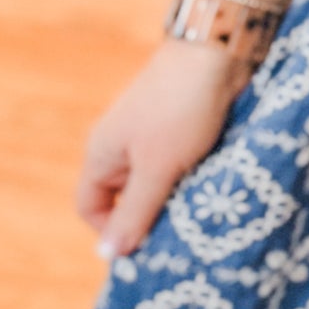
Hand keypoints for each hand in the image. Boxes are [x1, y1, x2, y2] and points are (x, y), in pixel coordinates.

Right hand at [75, 39, 250, 259]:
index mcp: (103, 153)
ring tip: (199, 208)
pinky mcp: (180, 127)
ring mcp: (151, 134)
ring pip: (156, 182)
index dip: (111, 230)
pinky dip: (191, 177)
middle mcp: (122, 145)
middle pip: (124, 197)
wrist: (217, 52)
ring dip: (174, 197)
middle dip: (149, 216)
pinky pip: (178, 165)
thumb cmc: (181, 109)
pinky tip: (211, 184)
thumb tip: (108, 256)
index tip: (146, 244)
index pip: (91, 207)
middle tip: (178, 233)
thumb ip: (135, 211)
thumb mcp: (158, 167)